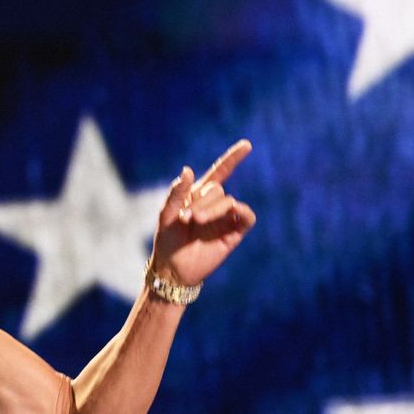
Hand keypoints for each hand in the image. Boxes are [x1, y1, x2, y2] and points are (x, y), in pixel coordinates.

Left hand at [149, 140, 256, 286]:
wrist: (173, 269)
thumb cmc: (167, 240)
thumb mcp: (166, 214)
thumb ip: (177, 193)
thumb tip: (187, 170)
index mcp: (197, 196)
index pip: (219, 173)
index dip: (232, 159)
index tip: (247, 145)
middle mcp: (213, 205)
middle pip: (217, 189)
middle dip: (201, 201)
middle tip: (186, 218)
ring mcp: (225, 218)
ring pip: (228, 201)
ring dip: (212, 209)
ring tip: (195, 221)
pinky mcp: (235, 233)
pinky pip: (246, 216)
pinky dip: (241, 210)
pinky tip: (232, 211)